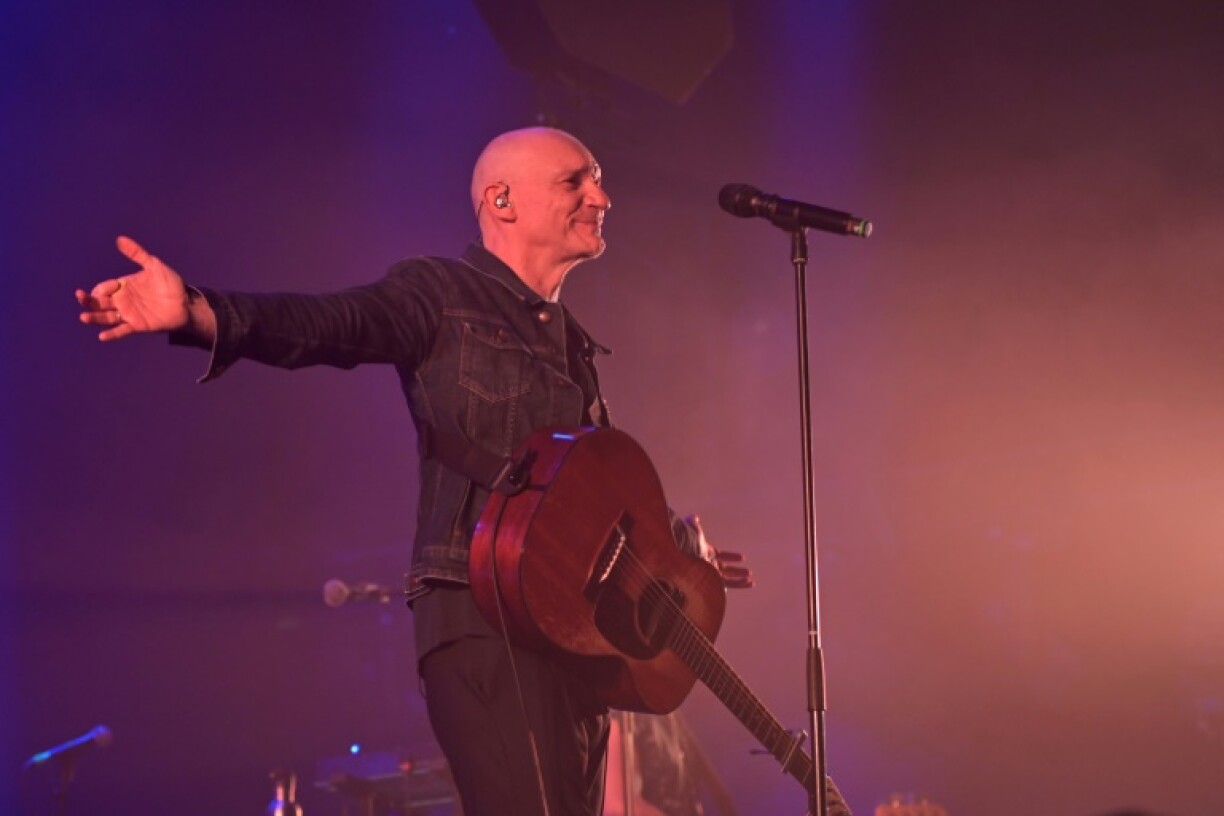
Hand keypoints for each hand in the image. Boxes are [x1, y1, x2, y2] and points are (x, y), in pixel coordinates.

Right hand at [76, 236, 190, 340]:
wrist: (187, 303)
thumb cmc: (170, 284)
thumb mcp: (154, 266)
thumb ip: (137, 254)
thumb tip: (119, 239)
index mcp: (123, 286)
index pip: (105, 287)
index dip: (104, 287)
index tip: (114, 285)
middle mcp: (122, 301)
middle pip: (99, 302)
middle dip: (88, 300)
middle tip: (79, 296)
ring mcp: (129, 314)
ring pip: (106, 317)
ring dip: (94, 318)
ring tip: (83, 317)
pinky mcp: (138, 326)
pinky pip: (122, 331)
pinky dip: (112, 334)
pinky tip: (102, 337)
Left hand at [686, 515, 754, 589]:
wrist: (683, 558)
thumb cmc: (688, 545)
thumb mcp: (693, 533)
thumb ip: (694, 525)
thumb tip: (693, 517)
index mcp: (707, 554)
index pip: (721, 555)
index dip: (730, 556)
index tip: (742, 558)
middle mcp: (710, 565)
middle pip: (726, 570)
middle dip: (737, 571)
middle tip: (749, 572)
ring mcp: (712, 574)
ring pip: (729, 579)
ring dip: (740, 579)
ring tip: (752, 580)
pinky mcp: (714, 581)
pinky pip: (729, 584)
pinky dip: (740, 584)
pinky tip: (749, 583)